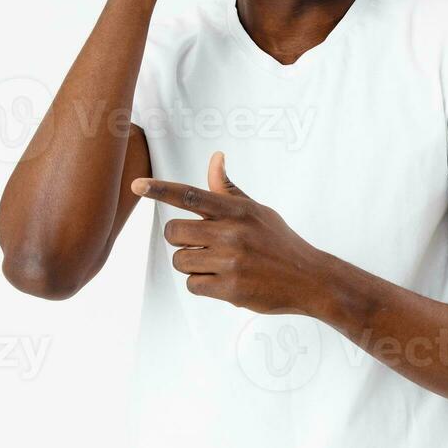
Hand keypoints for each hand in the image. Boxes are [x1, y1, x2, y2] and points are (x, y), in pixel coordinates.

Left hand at [131, 152, 327, 314]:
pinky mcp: (231, 289)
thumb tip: (216, 158)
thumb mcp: (258, 211)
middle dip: (179, 239)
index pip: (191, 195)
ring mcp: (231, 262)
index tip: (137, 185)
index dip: (160, 190)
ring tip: (216, 265)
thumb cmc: (280, 242)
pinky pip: (193, 285)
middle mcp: (232, 233)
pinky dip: (202, 285)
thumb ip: (229, 190)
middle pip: (174, 232)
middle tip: (199, 243)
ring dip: (191, 264)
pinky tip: (222, 282)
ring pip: (181, 261)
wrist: (310, 280)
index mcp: (237, 211)